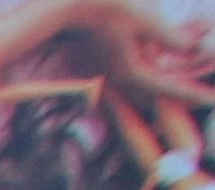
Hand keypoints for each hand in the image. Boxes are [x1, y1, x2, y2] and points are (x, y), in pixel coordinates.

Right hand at [0, 0, 213, 99]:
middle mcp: (119, 78)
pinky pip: (132, 81)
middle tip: (202, 97)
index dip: (193, 93)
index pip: (168, 88)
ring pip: (142, 92)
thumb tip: (196, 49)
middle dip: (179, 98)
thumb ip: (172, 37)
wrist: (70, 6)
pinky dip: (149, 82)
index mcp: (130, 71)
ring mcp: (111, 73)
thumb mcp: (146, 20)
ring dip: (163, 91)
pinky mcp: (107, 64)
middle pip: (154, 98)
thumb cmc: (108, 8)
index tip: (212, 99)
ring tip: (184, 89)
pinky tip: (158, 73)